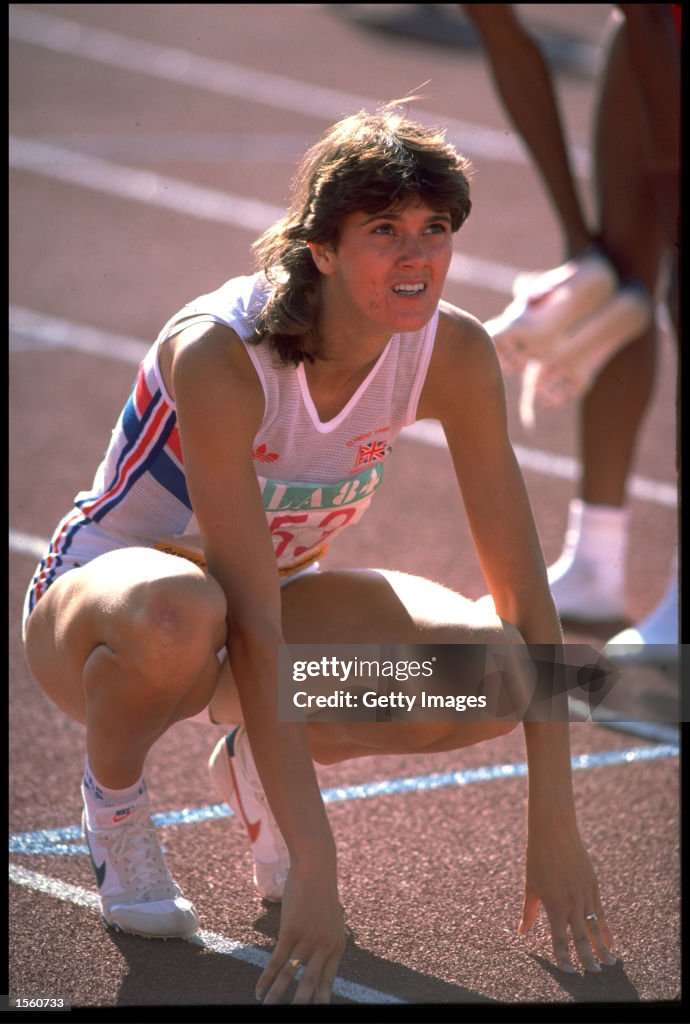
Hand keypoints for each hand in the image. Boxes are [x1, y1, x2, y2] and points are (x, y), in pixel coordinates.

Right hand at [256, 865, 345, 1003]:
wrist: (316, 867)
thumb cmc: (322, 891)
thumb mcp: (332, 919)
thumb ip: (328, 939)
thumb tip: (322, 955)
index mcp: (337, 946)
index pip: (327, 983)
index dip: (319, 1000)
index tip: (313, 1013)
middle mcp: (324, 947)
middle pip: (309, 986)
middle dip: (299, 1005)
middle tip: (291, 1018)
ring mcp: (308, 940)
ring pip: (290, 977)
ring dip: (277, 997)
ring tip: (269, 1011)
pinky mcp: (291, 932)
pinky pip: (277, 962)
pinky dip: (266, 979)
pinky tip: (259, 992)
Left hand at [519, 824, 615, 972]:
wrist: (554, 831)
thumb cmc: (537, 858)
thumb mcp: (531, 886)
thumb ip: (529, 912)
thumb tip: (521, 933)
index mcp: (554, 904)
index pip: (560, 939)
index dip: (564, 957)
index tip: (569, 972)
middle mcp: (571, 902)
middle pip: (581, 937)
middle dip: (588, 957)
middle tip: (595, 974)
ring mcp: (585, 894)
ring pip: (595, 927)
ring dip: (603, 947)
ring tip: (610, 964)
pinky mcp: (593, 885)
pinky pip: (601, 912)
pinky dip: (606, 928)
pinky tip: (611, 941)